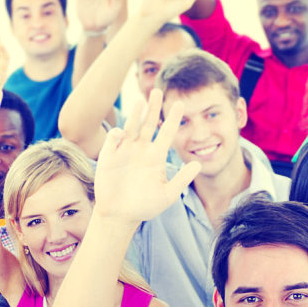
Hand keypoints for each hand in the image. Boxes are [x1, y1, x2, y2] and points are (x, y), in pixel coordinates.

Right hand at [94, 89, 200, 222]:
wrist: (119, 215)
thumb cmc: (144, 207)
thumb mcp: (167, 195)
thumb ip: (182, 179)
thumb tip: (198, 164)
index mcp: (156, 157)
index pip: (167, 133)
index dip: (173, 118)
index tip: (180, 103)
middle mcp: (141, 150)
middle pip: (149, 123)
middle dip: (153, 107)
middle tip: (157, 90)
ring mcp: (124, 151)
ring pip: (131, 127)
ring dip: (135, 114)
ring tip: (141, 101)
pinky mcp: (109, 156)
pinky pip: (113, 139)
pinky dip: (117, 134)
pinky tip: (122, 134)